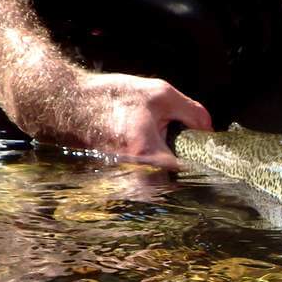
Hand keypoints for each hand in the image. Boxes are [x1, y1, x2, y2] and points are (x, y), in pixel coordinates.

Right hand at [19, 72, 211, 168]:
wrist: (67, 102)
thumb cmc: (112, 96)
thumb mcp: (160, 94)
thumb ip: (192, 112)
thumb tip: (210, 131)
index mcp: (148, 153)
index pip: (187, 174)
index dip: (204, 167)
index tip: (215, 161)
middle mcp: (134, 172)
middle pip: (173, 186)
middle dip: (186, 174)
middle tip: (195, 159)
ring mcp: (124, 179)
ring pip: (158, 188)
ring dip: (170, 176)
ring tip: (176, 158)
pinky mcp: (117, 179)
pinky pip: (143, 184)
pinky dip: (153, 175)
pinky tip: (157, 158)